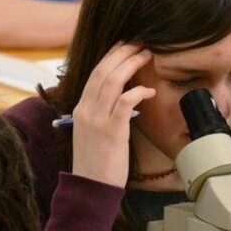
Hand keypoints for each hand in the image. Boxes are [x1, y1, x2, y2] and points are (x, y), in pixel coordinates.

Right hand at [70, 43, 155, 187]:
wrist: (90, 187)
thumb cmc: (96, 163)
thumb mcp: (92, 133)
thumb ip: (101, 114)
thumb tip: (120, 100)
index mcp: (80, 108)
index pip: (95, 73)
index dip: (112, 55)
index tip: (126, 45)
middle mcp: (85, 110)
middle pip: (103, 70)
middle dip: (123, 52)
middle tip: (141, 43)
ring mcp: (97, 120)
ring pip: (112, 80)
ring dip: (132, 64)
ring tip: (147, 56)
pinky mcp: (111, 131)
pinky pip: (125, 102)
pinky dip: (138, 91)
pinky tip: (150, 90)